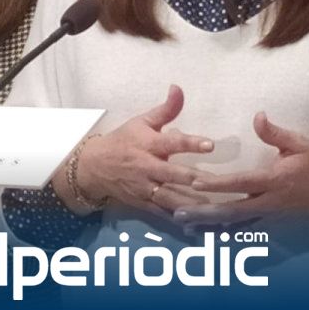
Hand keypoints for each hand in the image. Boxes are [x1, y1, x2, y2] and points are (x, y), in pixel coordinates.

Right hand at [74, 85, 214, 215]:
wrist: (94, 167)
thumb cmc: (123, 141)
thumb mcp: (142, 122)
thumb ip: (166, 109)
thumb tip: (178, 88)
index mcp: (148, 144)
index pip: (171, 143)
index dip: (190, 143)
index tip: (210, 145)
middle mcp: (146, 167)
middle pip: (171, 174)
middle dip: (191, 178)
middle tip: (213, 182)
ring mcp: (144, 188)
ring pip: (168, 197)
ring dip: (188, 202)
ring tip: (211, 206)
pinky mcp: (142, 203)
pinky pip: (161, 212)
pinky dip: (176, 217)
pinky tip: (195, 221)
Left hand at [174, 112, 308, 229]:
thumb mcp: (300, 144)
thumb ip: (275, 133)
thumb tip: (257, 116)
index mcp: (274, 181)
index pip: (241, 183)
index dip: (218, 183)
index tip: (195, 181)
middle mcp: (269, 202)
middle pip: (231, 211)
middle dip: (204, 212)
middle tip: (178, 212)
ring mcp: (269, 215)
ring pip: (235, 223)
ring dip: (209, 224)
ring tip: (184, 224)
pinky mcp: (271, 221)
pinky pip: (244, 228)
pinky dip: (225, 229)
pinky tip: (207, 230)